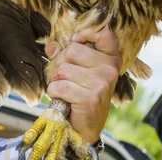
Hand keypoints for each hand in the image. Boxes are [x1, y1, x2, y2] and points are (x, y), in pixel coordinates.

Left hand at [45, 27, 120, 143]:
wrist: (85, 129)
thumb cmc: (80, 95)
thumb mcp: (77, 71)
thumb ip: (65, 55)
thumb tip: (50, 46)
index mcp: (111, 58)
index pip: (104, 33)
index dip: (85, 33)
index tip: (76, 41)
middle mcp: (110, 68)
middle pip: (73, 50)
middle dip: (62, 63)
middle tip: (67, 77)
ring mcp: (102, 83)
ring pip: (64, 69)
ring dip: (58, 80)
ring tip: (67, 90)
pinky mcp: (91, 98)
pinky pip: (60, 86)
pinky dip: (55, 92)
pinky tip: (62, 99)